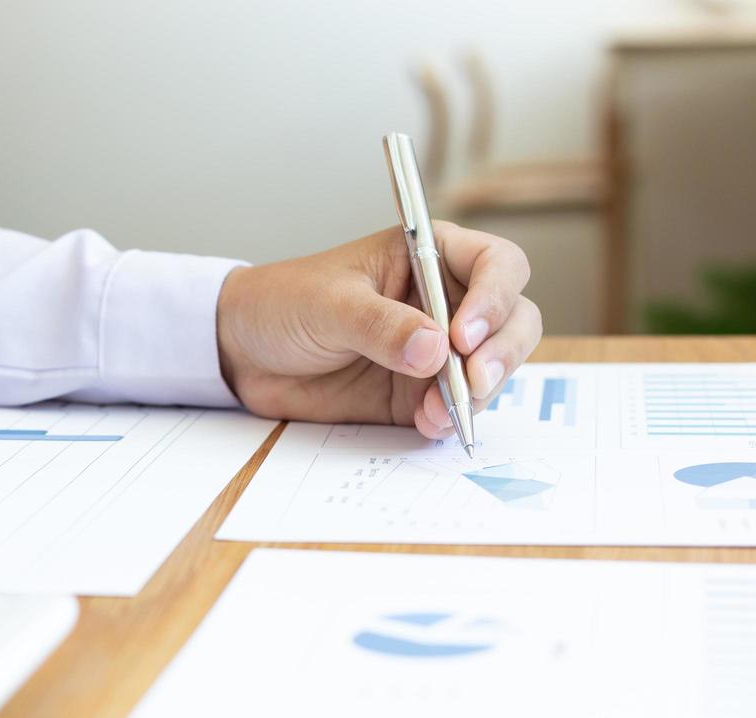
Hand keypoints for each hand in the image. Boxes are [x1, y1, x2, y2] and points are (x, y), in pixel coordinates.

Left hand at [216, 223, 541, 438]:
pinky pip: (458, 407)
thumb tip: (435, 350)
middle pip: (513, 319)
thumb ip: (380, 326)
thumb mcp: (328, 306)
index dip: (495, 297)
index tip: (463, 335)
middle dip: (501, 351)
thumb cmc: (282, 305)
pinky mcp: (419, 393)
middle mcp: (445, 301)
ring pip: (494, 368)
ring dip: (479, 392)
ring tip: (438, 411)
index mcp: (429, 256)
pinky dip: (453, 417)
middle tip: (472, 380)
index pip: (498, 264)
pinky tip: (429, 423)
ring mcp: (437, 350)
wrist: (242, 353)